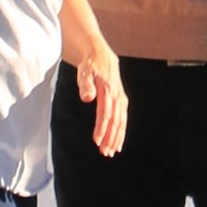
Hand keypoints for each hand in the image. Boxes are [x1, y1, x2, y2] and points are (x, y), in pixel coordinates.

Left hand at [79, 42, 126, 157]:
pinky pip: (123, 117)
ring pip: (121, 121)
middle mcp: (117, 95)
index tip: (97, 142)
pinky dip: (121, 130)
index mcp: (109, 89)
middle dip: (111, 137)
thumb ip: (86, 85)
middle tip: (105, 153)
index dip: (101, 128)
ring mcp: (121, 98)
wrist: (99, 54)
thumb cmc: (89, 64)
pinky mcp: (121, 99)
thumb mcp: (84, 72)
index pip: (106, 113)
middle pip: (116, 120)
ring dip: (117, 137)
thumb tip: (88, 98)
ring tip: (111, 151)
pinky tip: (117, 141)